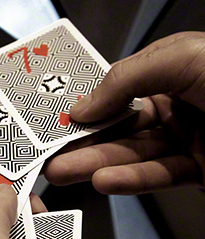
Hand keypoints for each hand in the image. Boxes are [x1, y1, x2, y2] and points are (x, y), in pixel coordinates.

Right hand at [44, 32, 204, 193]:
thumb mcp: (179, 57)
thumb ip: (124, 79)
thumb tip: (82, 107)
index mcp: (167, 73)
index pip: (114, 93)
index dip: (84, 107)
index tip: (55, 121)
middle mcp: (174, 106)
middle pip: (116, 128)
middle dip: (80, 143)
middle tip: (49, 153)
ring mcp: (185, 140)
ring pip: (132, 155)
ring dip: (95, 164)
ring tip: (61, 171)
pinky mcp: (197, 171)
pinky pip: (159, 177)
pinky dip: (130, 180)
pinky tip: (102, 181)